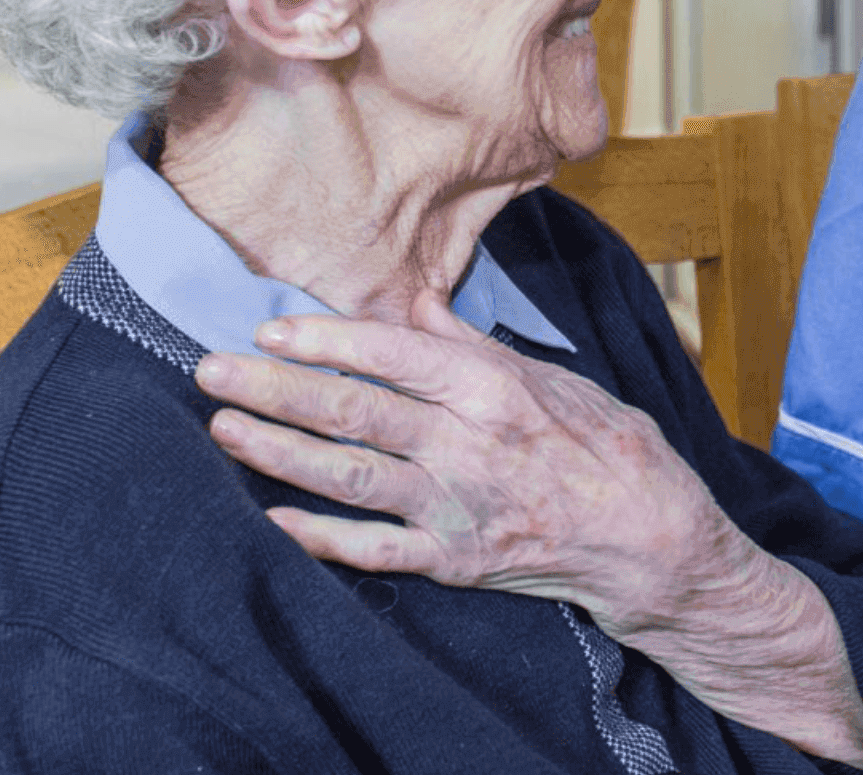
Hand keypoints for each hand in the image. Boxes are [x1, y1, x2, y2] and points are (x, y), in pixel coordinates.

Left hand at [196, 292, 756, 636]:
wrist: (652, 539)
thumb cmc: (608, 448)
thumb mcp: (551, 378)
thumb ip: (472, 346)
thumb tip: (417, 302)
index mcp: (492, 389)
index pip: (390, 354)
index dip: (324, 340)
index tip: (269, 329)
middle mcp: (467, 445)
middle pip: (352, 412)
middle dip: (274, 390)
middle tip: (210, 371)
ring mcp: (457, 507)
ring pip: (349, 476)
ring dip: (279, 452)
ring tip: (224, 430)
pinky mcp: (455, 561)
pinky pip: (375, 550)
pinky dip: (321, 536)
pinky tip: (273, 518)